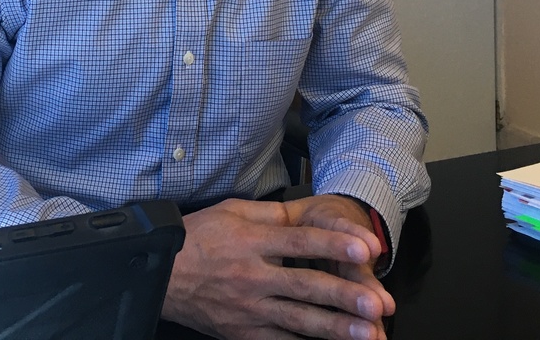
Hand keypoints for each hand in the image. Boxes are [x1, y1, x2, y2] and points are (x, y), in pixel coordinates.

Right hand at [161, 196, 392, 339]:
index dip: (334, 245)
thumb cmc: (199, 238)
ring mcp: (249, 310)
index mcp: (251, 241)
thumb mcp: (232, 212)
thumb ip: (274, 216)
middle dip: (346, 296)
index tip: (366, 248)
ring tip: (370, 333)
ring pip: (300, 320)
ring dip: (338, 328)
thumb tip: (313, 215)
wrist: (161, 275)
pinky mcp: (245, 334)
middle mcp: (252, 277)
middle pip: (306, 286)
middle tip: (379, 303)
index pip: (300, 242)